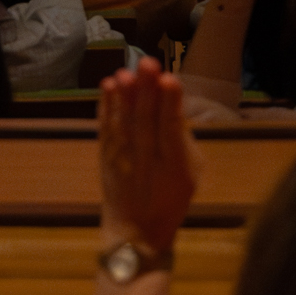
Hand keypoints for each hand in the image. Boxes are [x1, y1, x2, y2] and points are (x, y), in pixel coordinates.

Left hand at [96, 63, 196, 257]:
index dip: (171, 106)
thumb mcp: (190, 175)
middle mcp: (147, 161)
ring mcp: (123, 160)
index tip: (170, 80)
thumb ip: (182, 142)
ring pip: (123, 124)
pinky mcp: (105, 158)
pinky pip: (105, 129)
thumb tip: (174, 106)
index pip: (172, 131)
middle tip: (147, 63)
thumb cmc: (170, 200)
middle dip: (146, 91)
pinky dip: (105, 108)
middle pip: (146, 122)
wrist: (134, 231)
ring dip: (123, 95)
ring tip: (125, 72)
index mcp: (175, 166)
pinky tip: (107, 87)